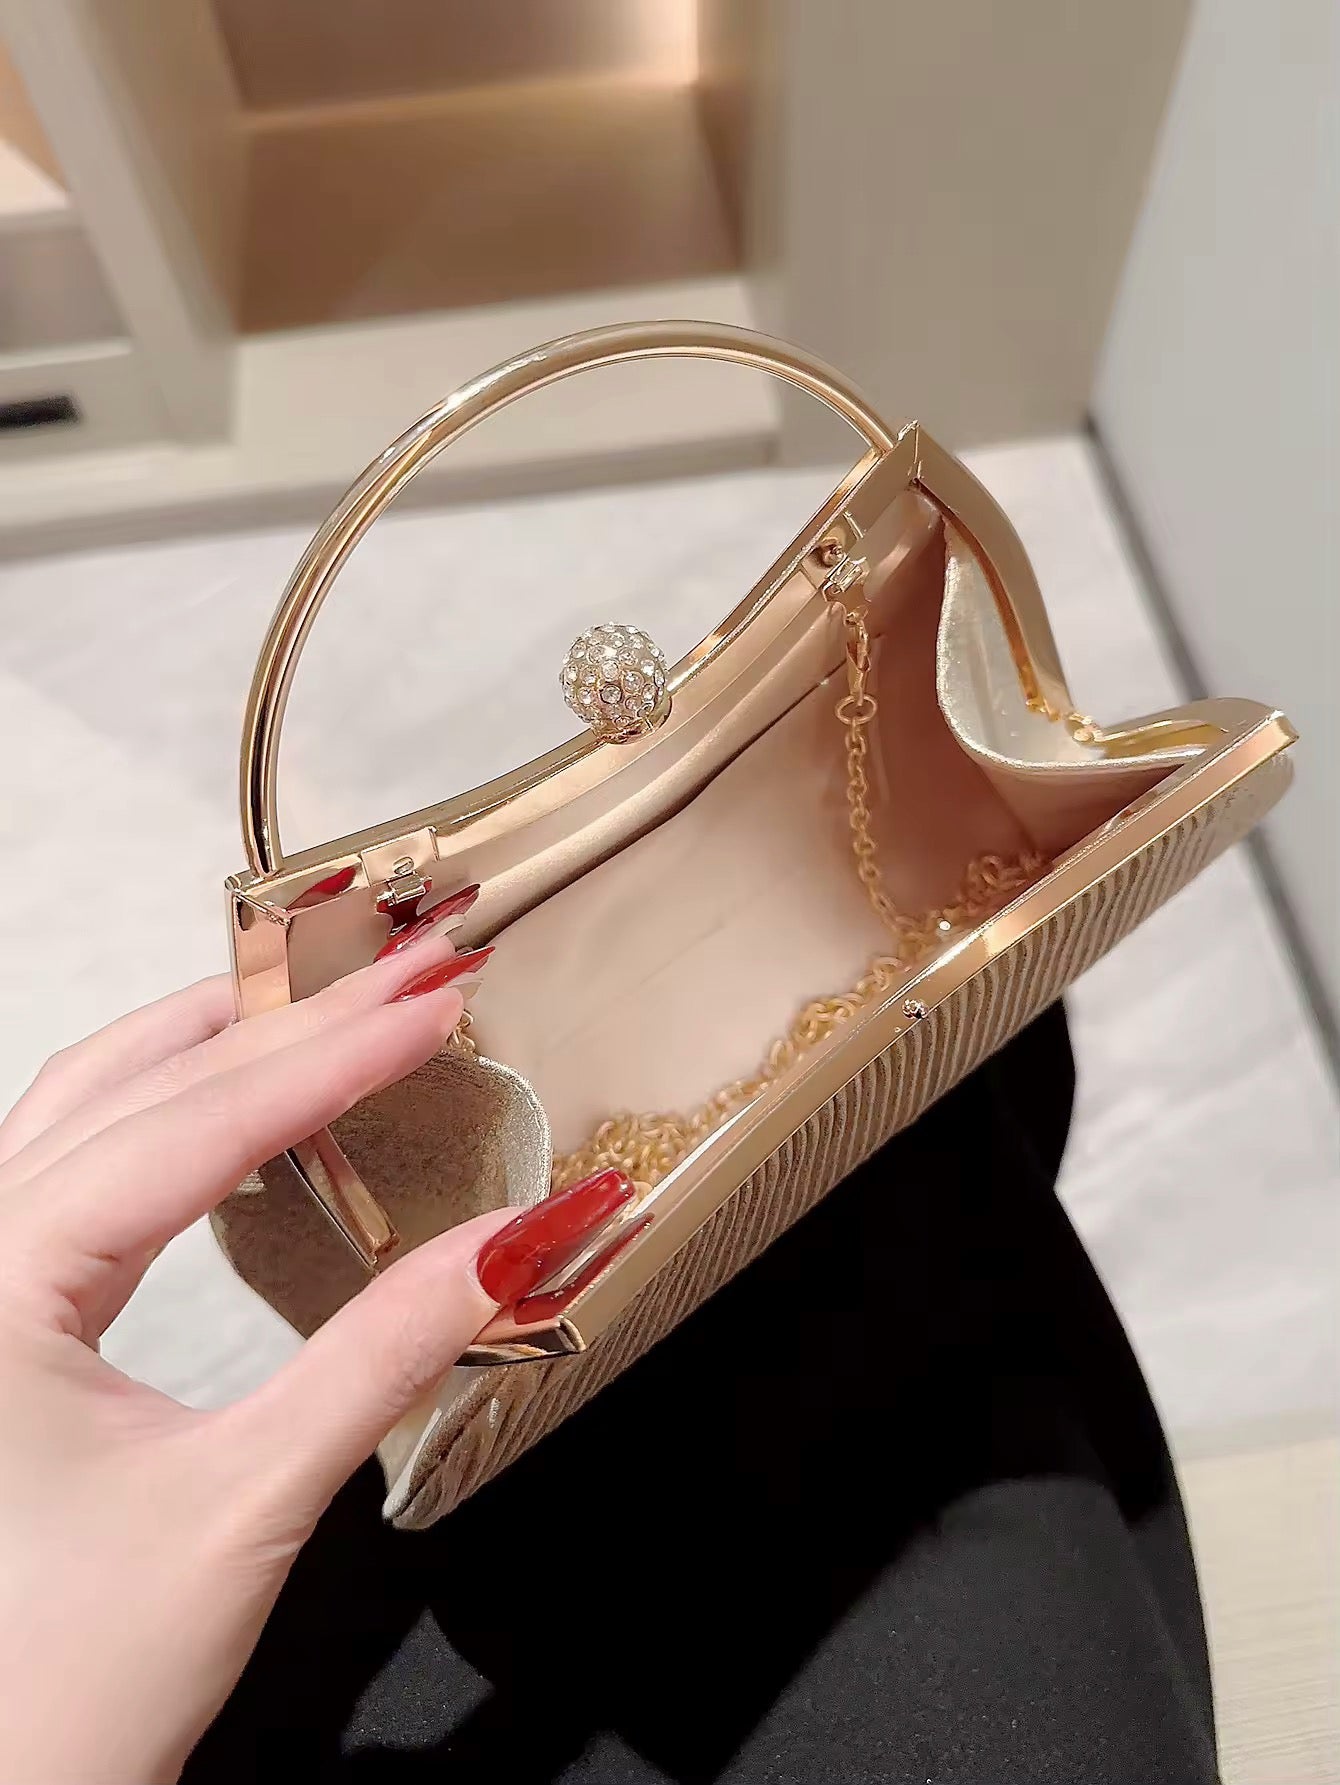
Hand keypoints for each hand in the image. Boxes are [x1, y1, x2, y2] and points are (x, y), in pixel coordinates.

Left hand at [0, 938, 520, 1781]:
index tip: (437, 1001)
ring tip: (339, 999)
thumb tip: (523, 1243)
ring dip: (219, 1039)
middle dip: (288, 1018)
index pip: (195, 1124)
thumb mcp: (247, 1504)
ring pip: (92, 1099)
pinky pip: (75, 1152)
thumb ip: (387, 1354)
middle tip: (414, 974)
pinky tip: (243, 1096)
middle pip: (140, 1083)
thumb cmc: (61, 1687)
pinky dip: (170, 1100)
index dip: (333, 1054)